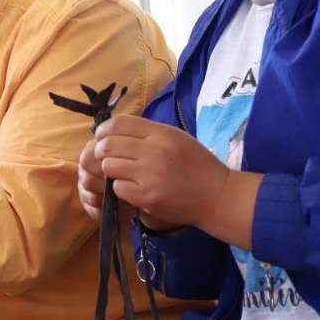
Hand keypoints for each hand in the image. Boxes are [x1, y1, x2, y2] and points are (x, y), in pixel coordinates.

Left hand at [93, 115, 231, 231]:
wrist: (217, 195)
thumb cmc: (197, 165)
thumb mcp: (177, 138)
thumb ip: (148, 133)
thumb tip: (115, 131)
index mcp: (161, 133)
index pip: (119, 123)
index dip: (104, 130)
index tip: (102, 138)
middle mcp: (154, 151)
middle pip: (108, 145)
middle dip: (102, 151)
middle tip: (107, 158)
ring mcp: (150, 174)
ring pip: (109, 166)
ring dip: (111, 171)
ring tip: (123, 174)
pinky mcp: (147, 196)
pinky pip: (117, 188)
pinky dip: (121, 189)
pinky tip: (133, 189)